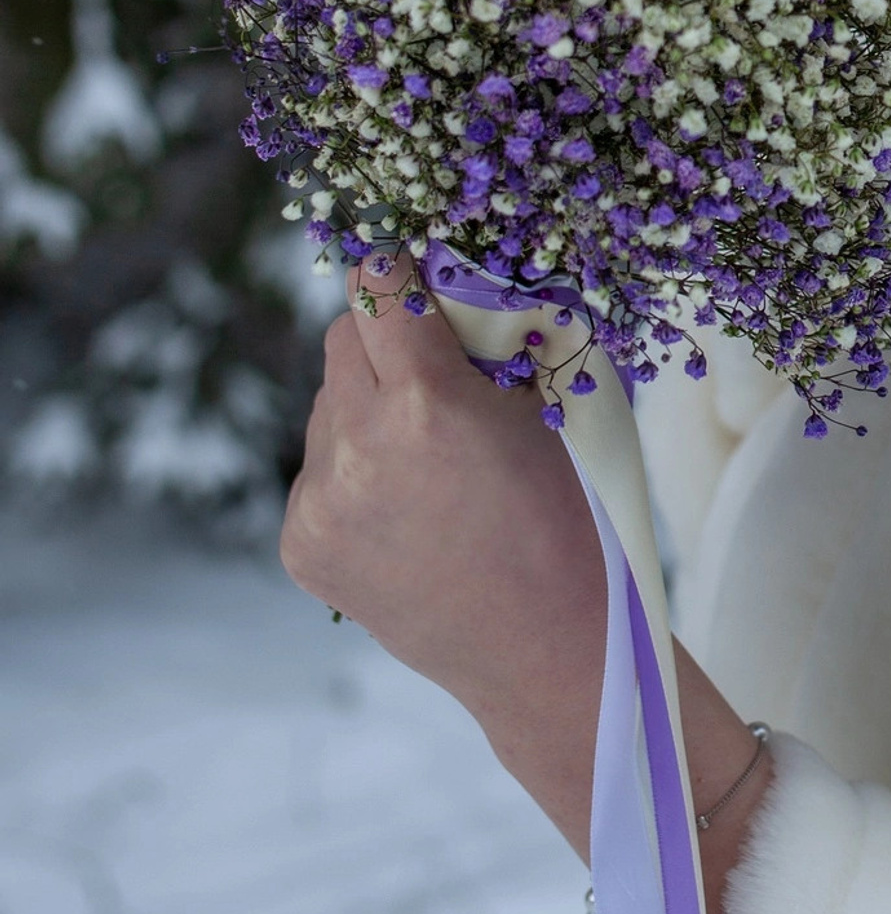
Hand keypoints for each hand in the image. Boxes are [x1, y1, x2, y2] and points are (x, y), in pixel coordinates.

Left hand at [281, 262, 606, 855]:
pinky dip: (353, 477)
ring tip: (430, 468)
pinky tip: (405, 513)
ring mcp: (320, 501)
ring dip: (370, 414)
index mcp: (426, 402)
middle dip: (386, 343)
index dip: (396, 271)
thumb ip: (481, 350)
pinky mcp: (300, 544)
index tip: (409, 268)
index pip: (377, 286)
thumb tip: (446, 291)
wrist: (543, 645)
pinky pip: (318, 474)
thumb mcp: (539, 414)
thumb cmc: (566, 522)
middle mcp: (357, 445)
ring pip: (328, 409)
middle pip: (344, 340)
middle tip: (435, 374)